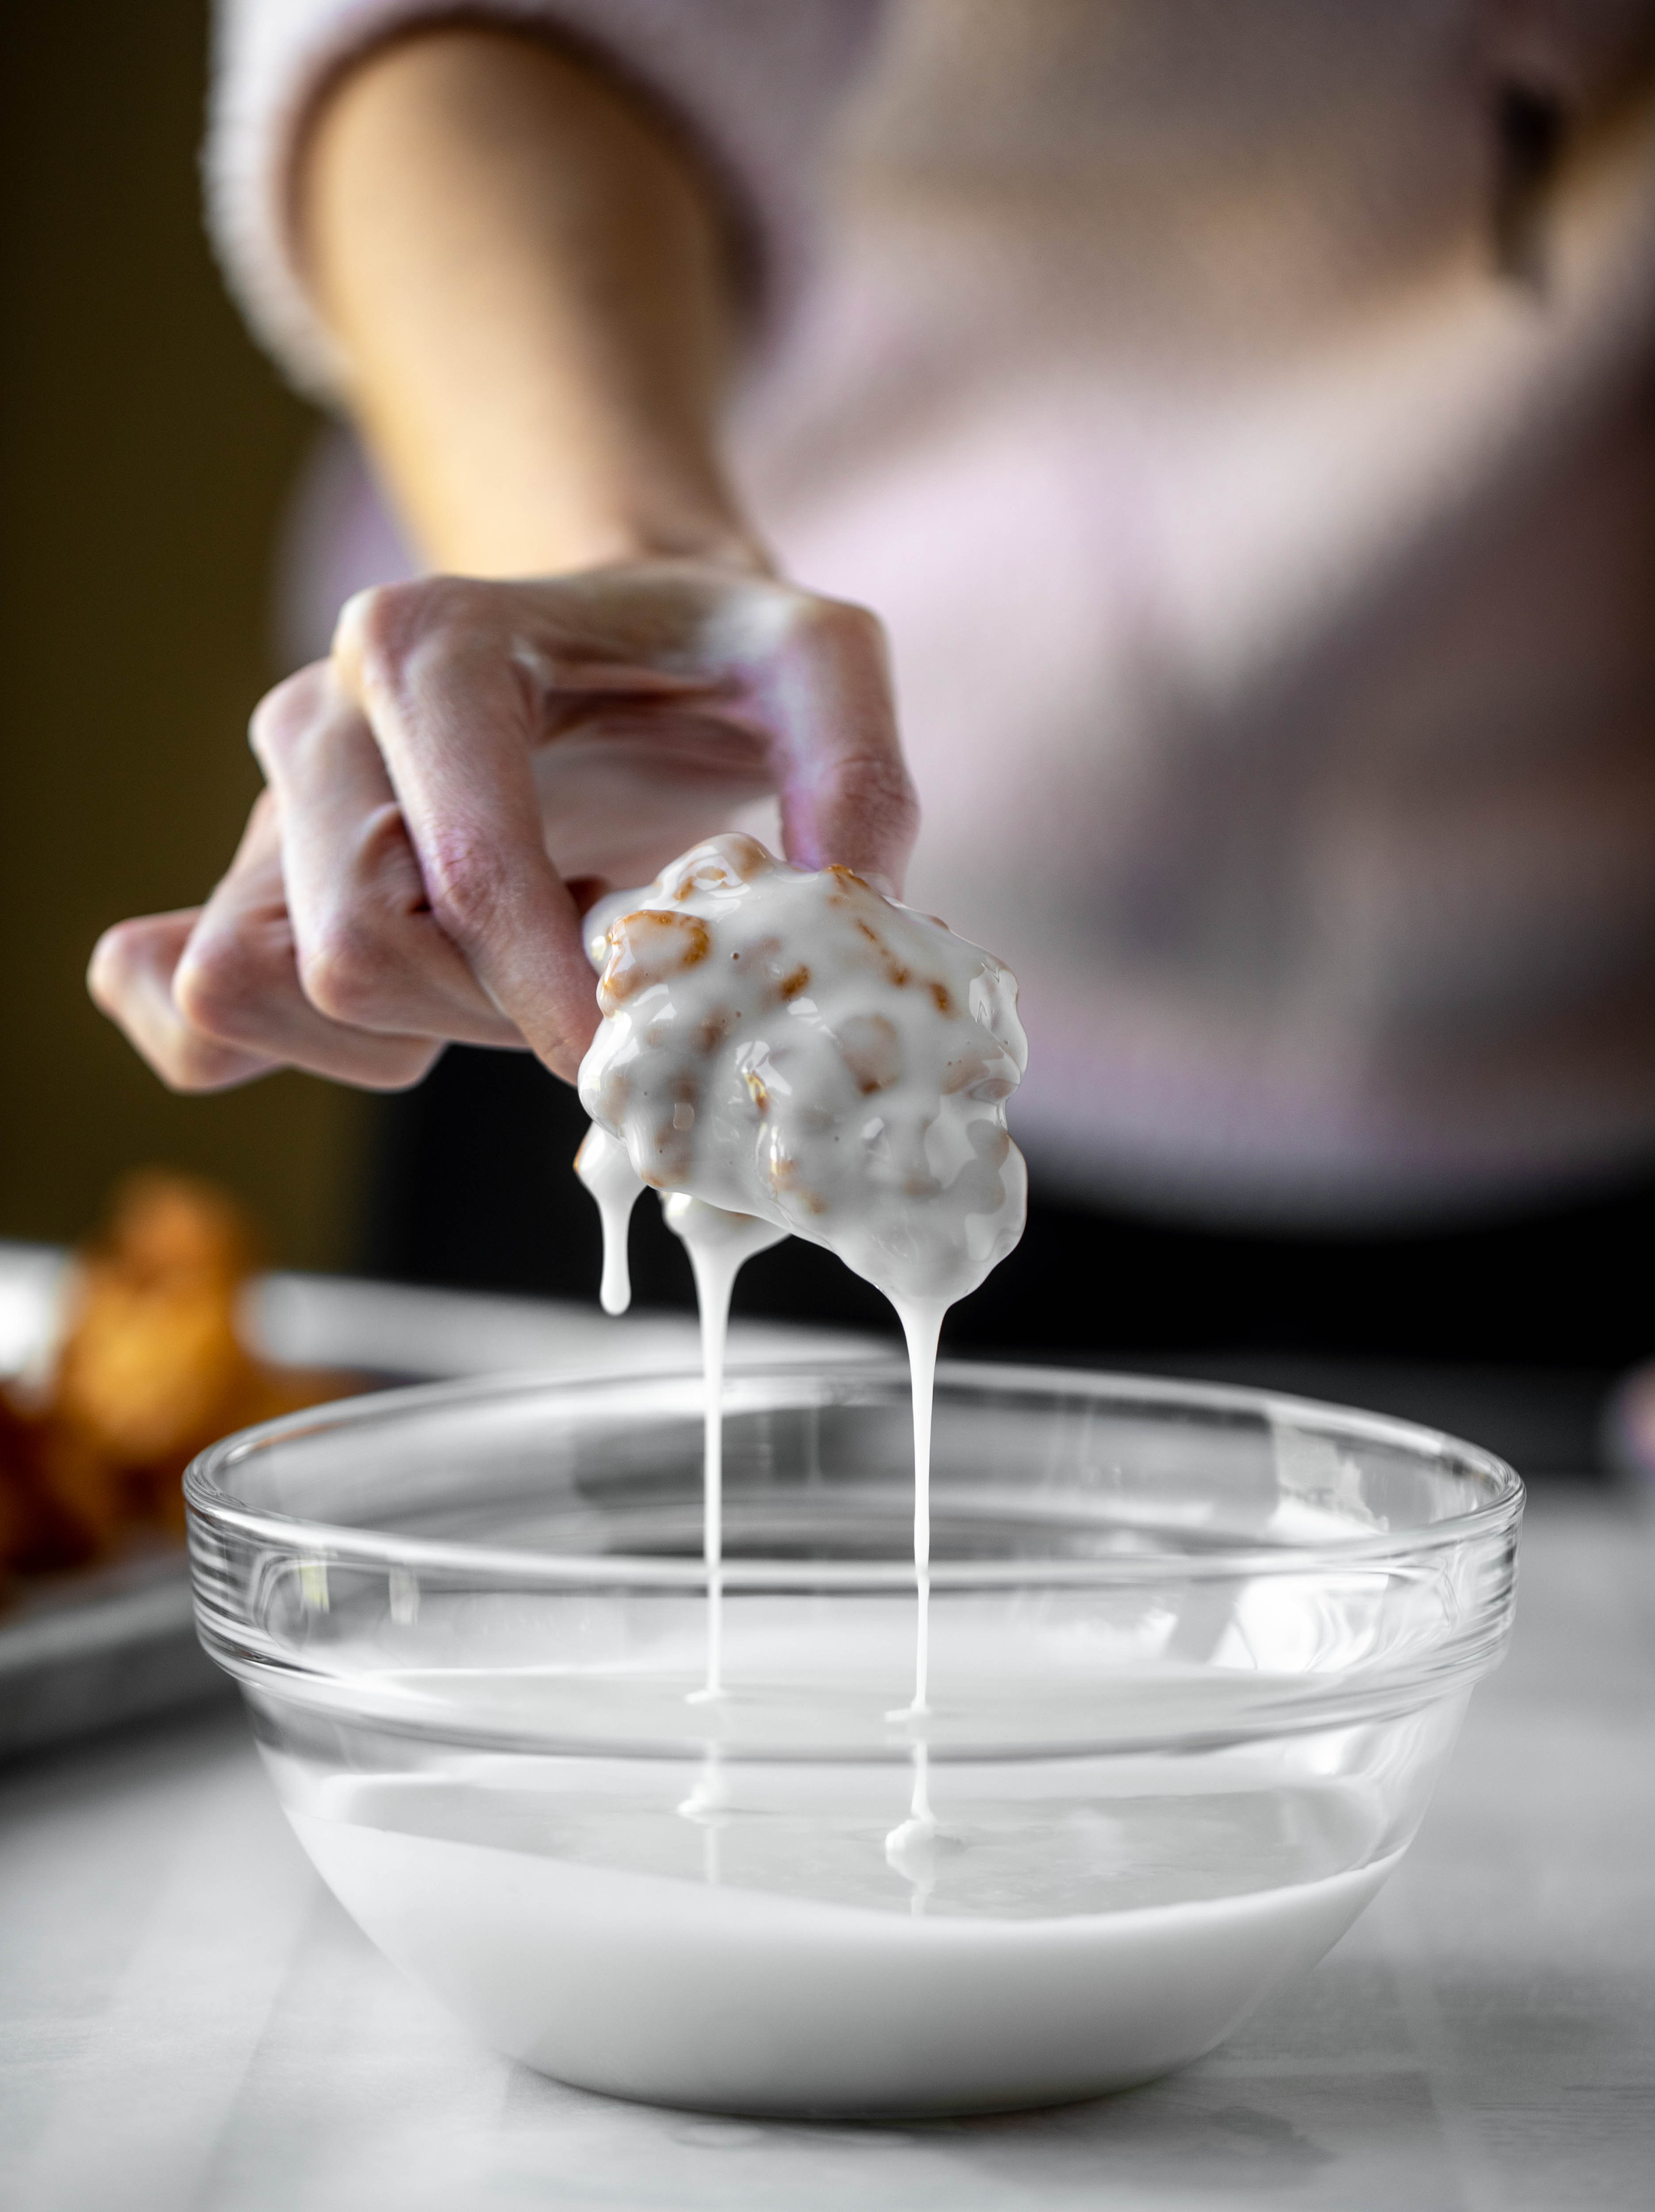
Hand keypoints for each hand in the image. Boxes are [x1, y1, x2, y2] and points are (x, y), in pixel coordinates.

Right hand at [88, 561, 915, 1088]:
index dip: (554, 998)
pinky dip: (292, 1051)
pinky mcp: (253, 879)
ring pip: (265, 988)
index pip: (464, 877)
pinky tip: (421, 1015)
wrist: (621, 630)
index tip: (638, 1054)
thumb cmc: (705, 657)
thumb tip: (844, 919)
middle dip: (490, 1016)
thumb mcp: (819, 664)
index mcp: (431, 648)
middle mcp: (320, 717)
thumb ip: (855, 770)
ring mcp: (269, 804)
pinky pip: (190, 1011)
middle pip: (357, 953)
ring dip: (409, 1033)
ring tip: (519, 980)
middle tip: (593, 990)